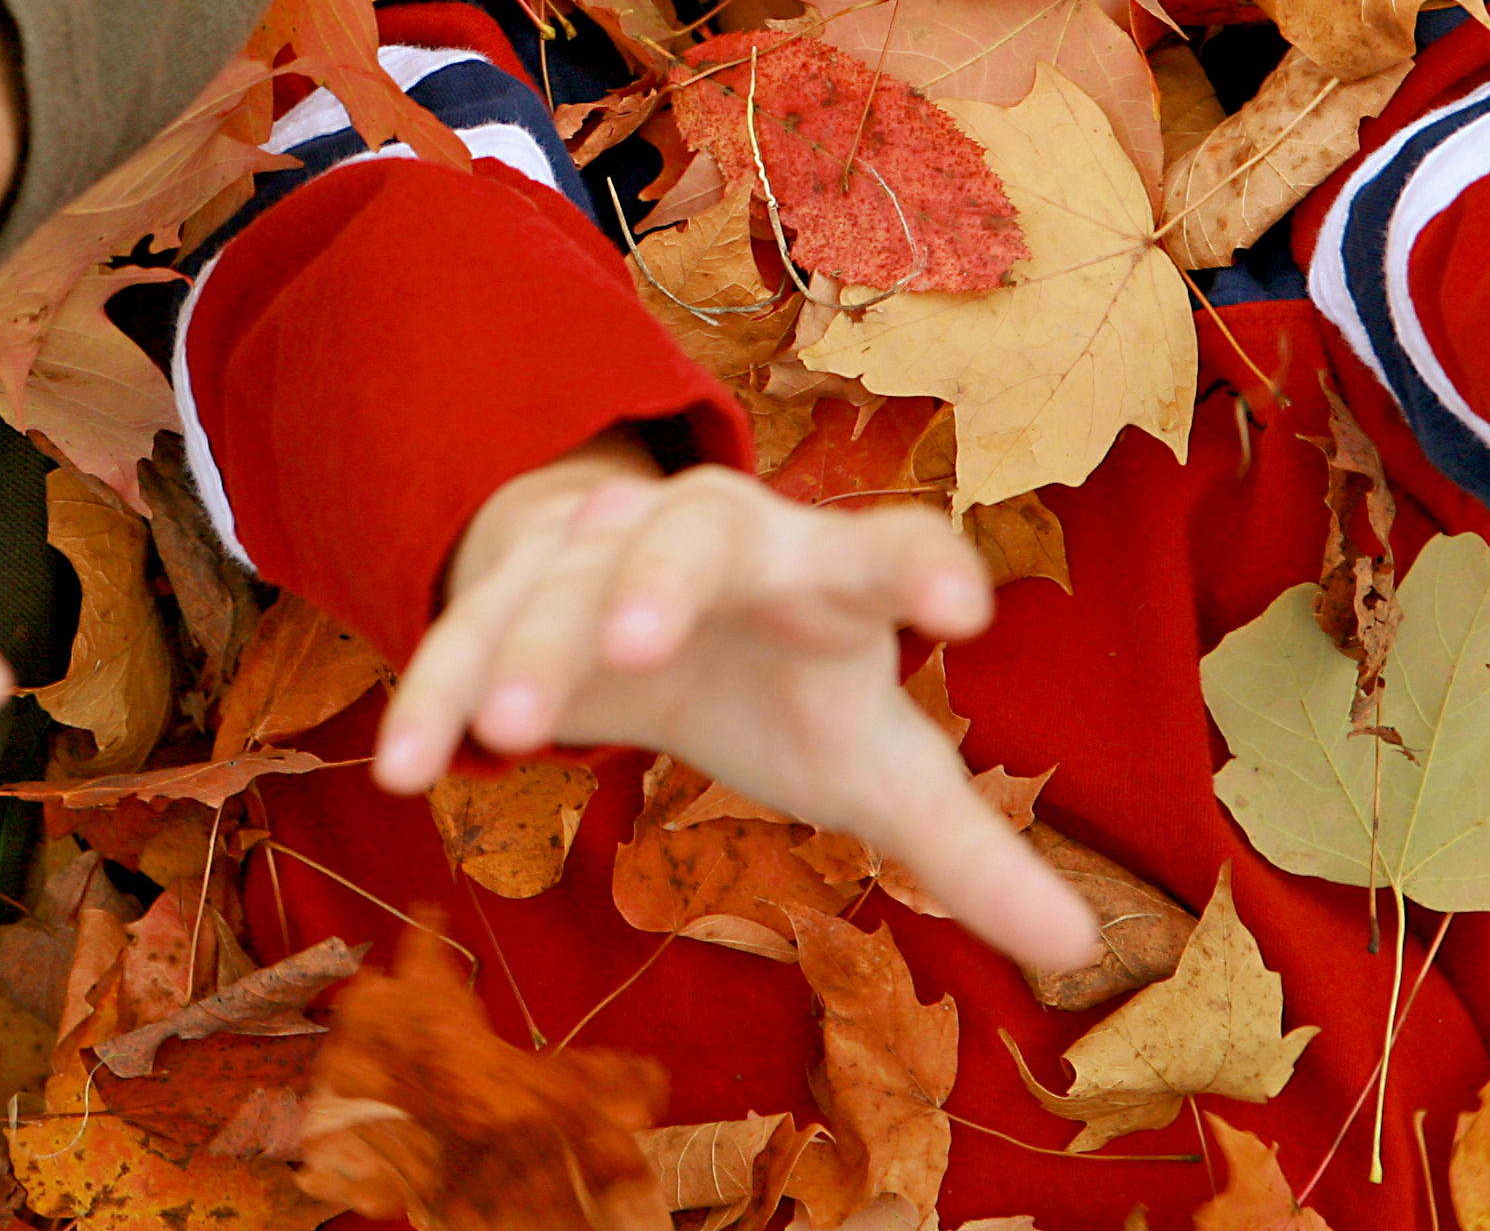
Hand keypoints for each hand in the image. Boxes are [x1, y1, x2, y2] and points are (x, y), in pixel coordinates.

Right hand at [384, 444, 1100, 975]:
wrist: (636, 587)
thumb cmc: (781, 681)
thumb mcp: (871, 762)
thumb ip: (966, 849)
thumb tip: (1085, 947)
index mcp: (820, 576)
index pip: (882, 553)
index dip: (918, 570)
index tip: (965, 608)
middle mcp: (712, 544)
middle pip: (692, 542)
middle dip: (657, 585)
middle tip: (636, 650)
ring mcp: (597, 555)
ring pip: (558, 589)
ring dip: (530, 654)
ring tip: (512, 738)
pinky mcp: (509, 592)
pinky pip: (462, 635)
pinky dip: (434, 695)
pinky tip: (404, 770)